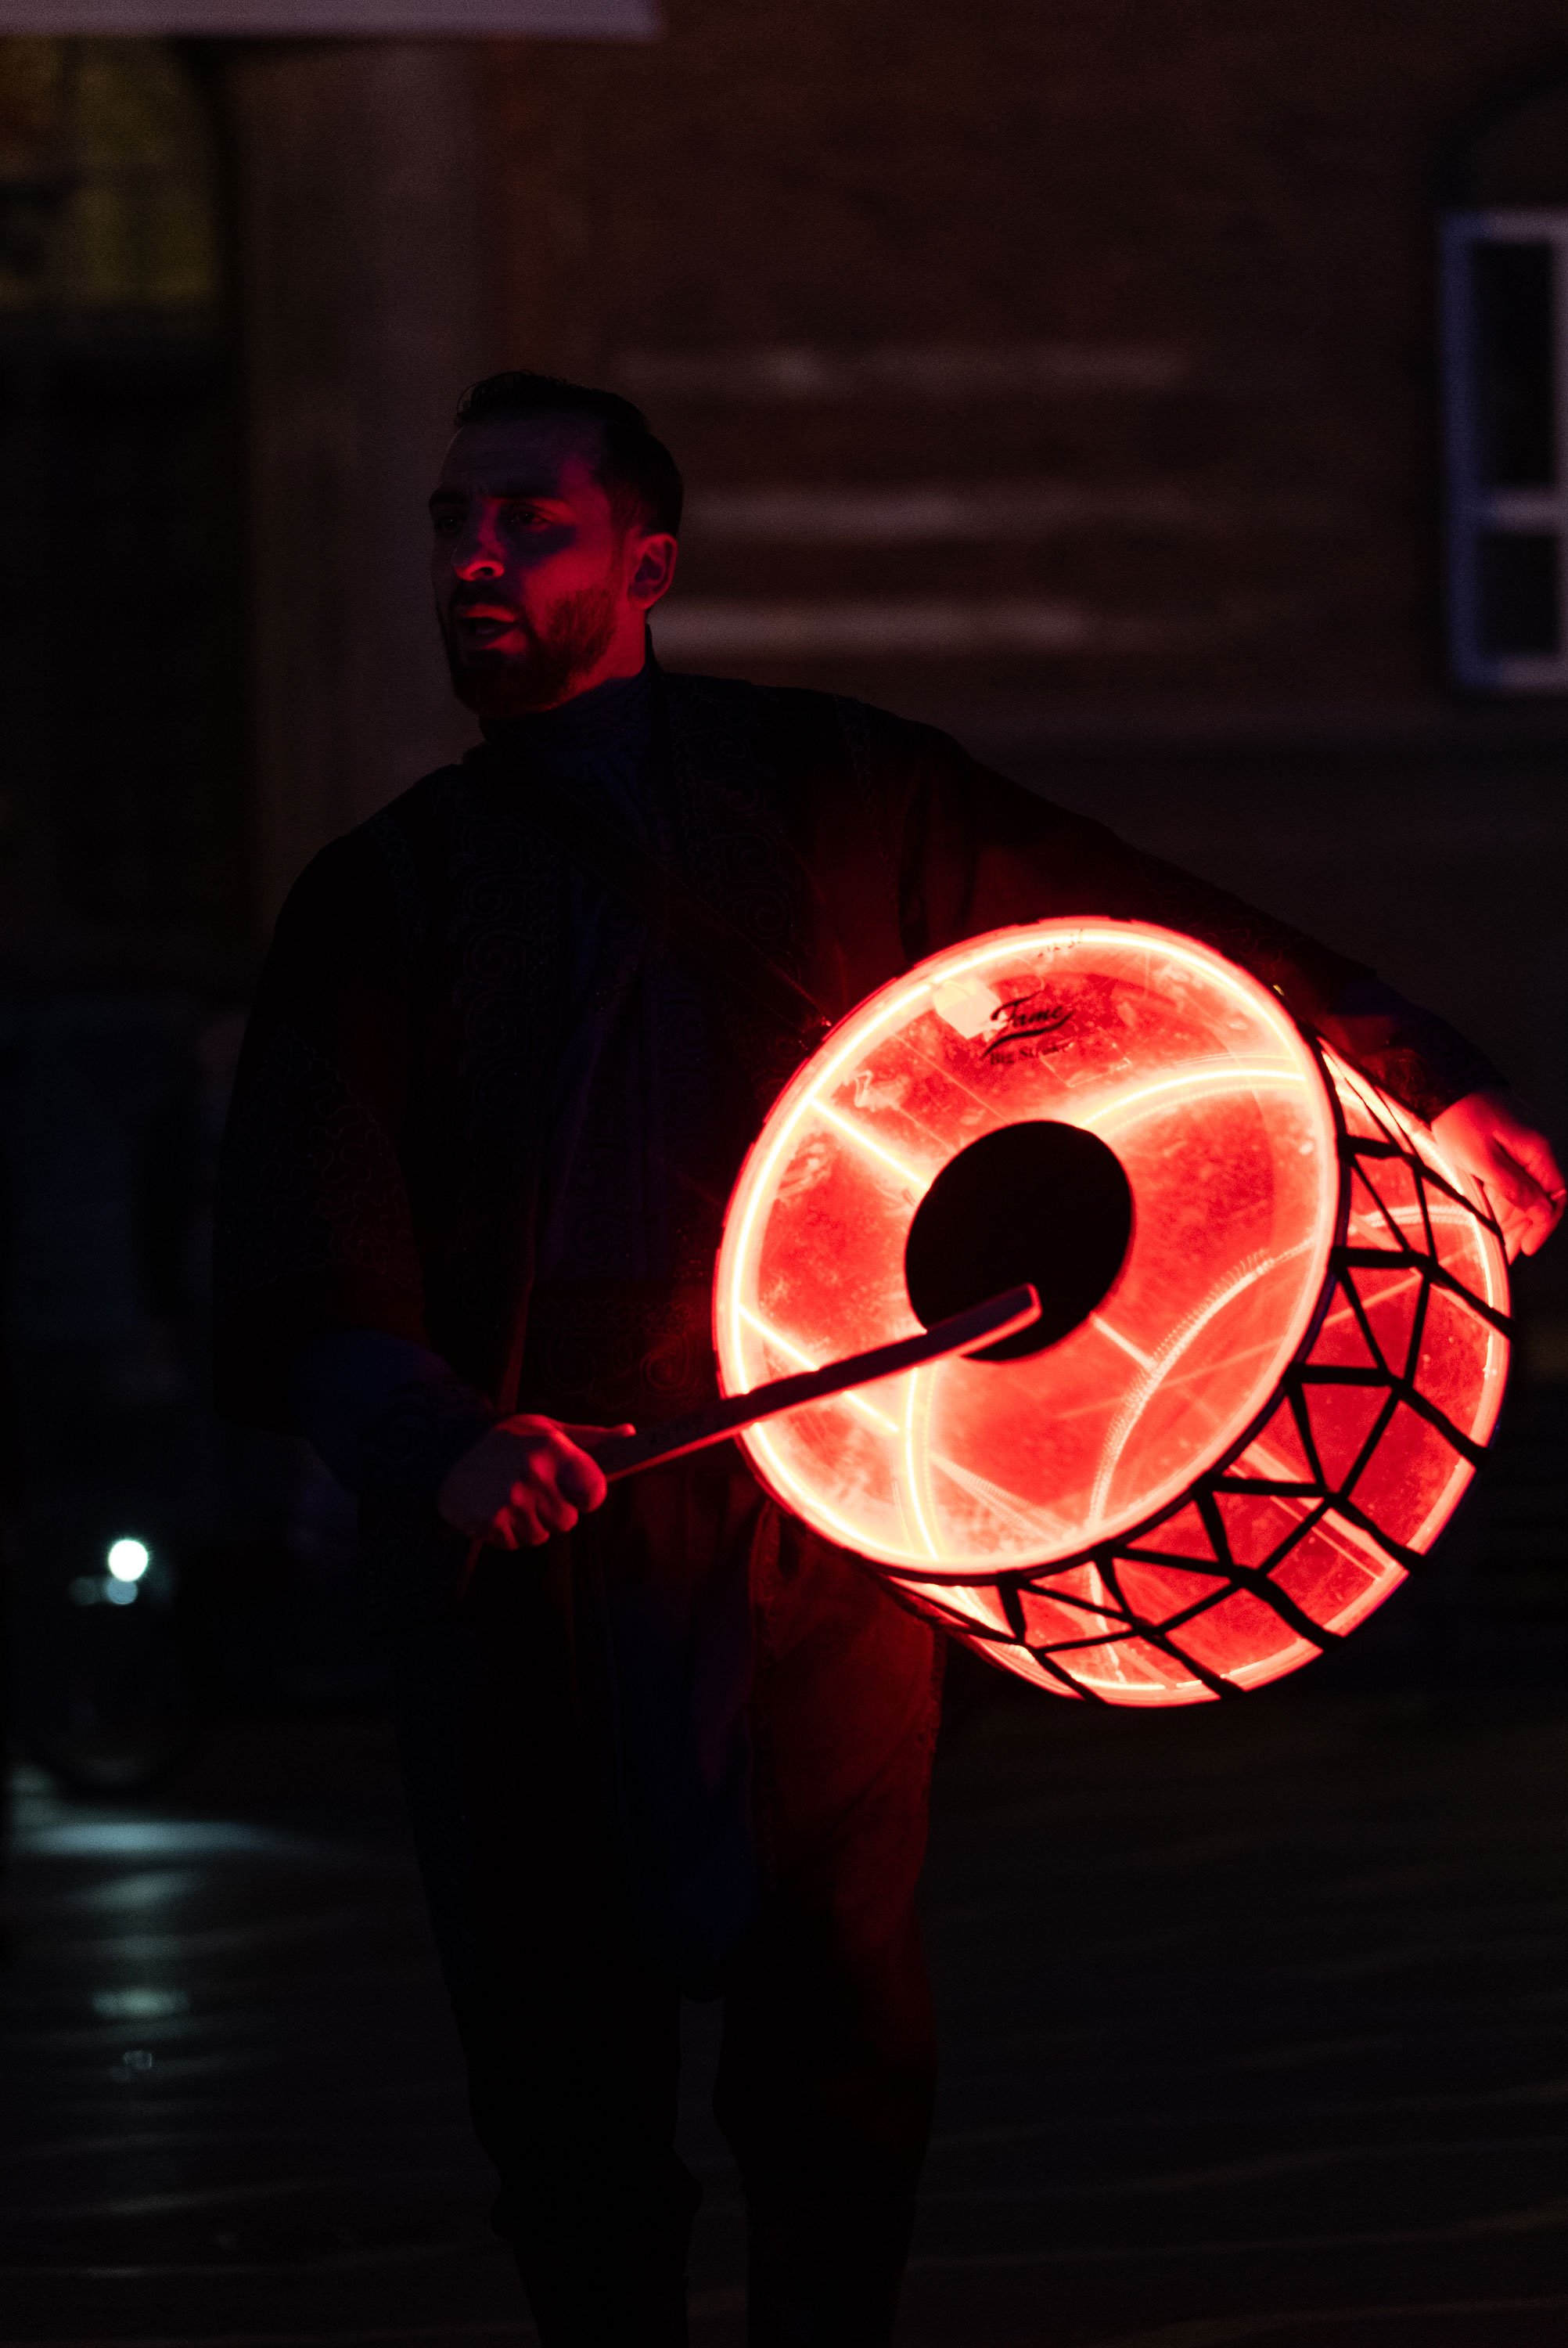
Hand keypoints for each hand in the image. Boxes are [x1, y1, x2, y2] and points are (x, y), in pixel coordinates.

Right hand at [436, 1414, 632, 1547]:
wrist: (446, 1449)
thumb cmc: (506, 1440)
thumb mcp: (548, 1430)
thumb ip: (590, 1439)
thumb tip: (630, 1434)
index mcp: (552, 1449)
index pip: (594, 1491)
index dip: (587, 1495)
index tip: (576, 1490)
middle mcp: (532, 1475)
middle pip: (567, 1520)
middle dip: (554, 1509)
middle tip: (532, 1488)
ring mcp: (509, 1500)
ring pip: (542, 1534)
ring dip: (530, 1522)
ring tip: (512, 1496)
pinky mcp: (489, 1521)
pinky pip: (515, 1543)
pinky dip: (508, 1532)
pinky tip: (496, 1508)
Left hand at [1429, 1088, 1566, 1260]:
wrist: (1441, 1084)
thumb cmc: (1459, 1117)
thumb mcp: (1483, 1159)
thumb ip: (1513, 1187)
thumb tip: (1540, 1212)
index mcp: (1537, 1149)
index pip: (1556, 1196)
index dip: (1543, 1225)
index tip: (1527, 1247)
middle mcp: (1535, 1147)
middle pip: (1539, 1197)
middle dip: (1524, 1227)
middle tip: (1508, 1252)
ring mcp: (1521, 1145)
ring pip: (1524, 1190)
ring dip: (1512, 1217)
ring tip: (1498, 1244)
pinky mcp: (1505, 1144)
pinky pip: (1510, 1178)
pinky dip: (1502, 1200)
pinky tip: (1491, 1218)